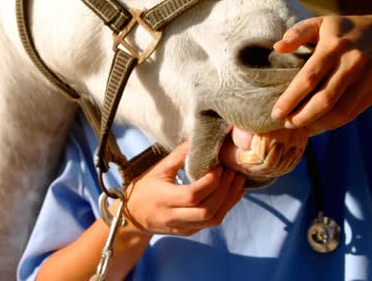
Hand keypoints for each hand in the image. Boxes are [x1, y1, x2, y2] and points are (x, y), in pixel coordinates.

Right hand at [121, 142, 244, 235]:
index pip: (192, 194)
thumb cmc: (144, 190)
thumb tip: (197, 139)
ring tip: (238, 182)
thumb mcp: (157, 171)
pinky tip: (233, 194)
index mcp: (163, 199)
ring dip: (229, 201)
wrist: (132, 217)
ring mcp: (182, 227)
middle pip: (206, 210)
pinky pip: (211, 223)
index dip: (210, 182)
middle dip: (224, 192)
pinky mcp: (189, 232)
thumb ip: (178, 156)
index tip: (220, 166)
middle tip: (234, 173)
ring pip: (212, 219)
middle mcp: (173, 217)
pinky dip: (225, 208)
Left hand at [271, 15, 371, 131]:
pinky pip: (353, 112)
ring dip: (318, 123)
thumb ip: (297, 33)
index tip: (276, 113)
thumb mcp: (319, 23)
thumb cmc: (340, 31)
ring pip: (341, 110)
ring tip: (300, 125)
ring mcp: (367, 78)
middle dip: (303, 116)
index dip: (290, 99)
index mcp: (334, 46)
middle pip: (325, 99)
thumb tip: (277, 47)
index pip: (309, 78)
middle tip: (287, 123)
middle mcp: (353, 63)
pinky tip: (318, 123)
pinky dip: (334, 123)